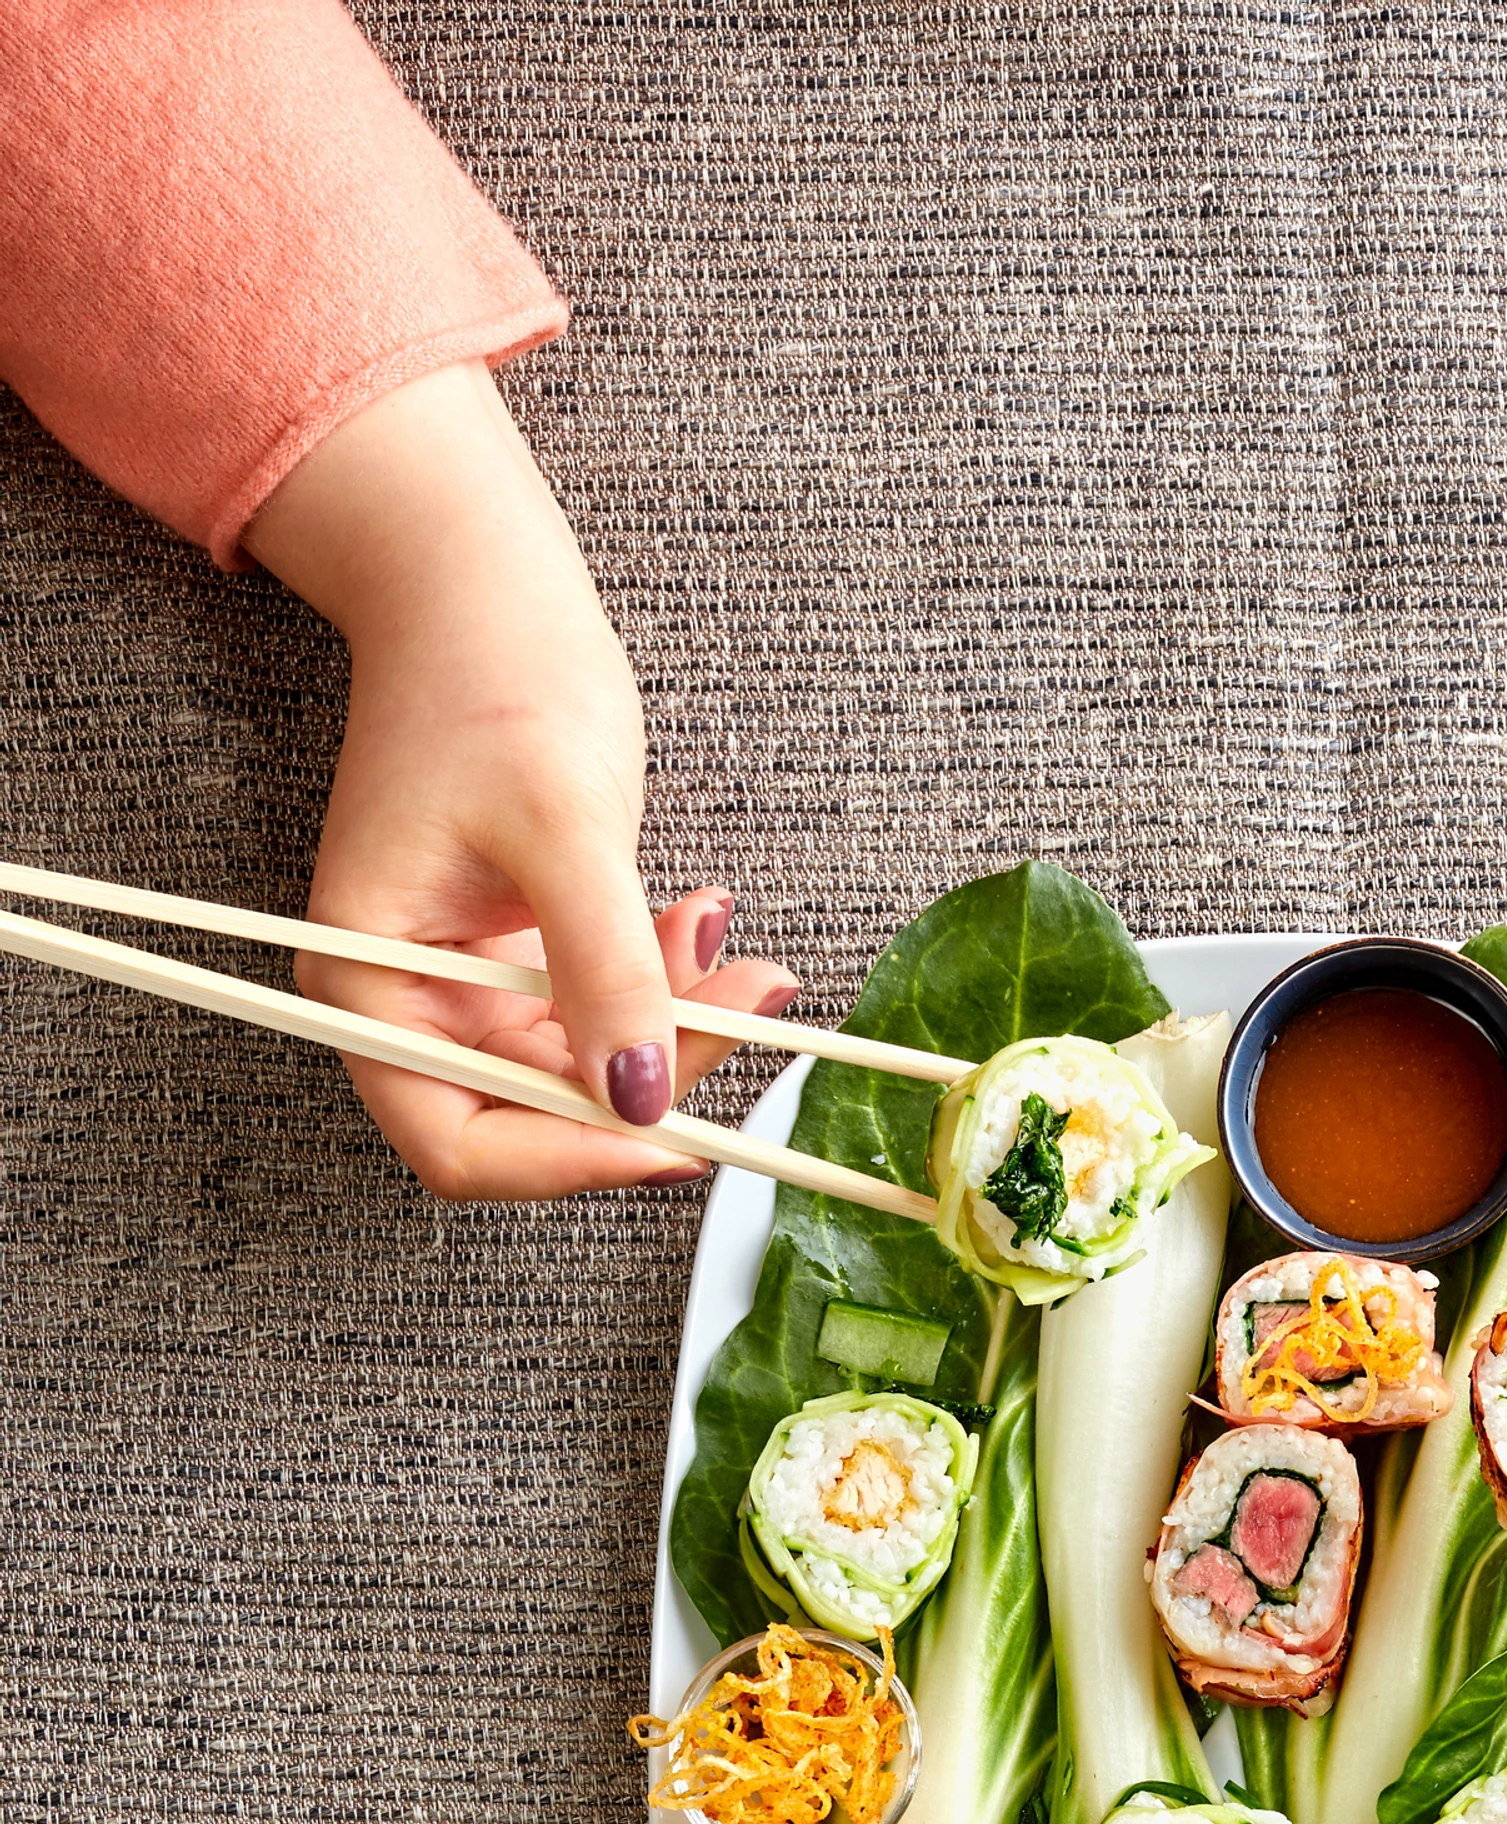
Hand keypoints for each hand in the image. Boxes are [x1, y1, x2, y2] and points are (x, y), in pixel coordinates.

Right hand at [245, 364, 796, 1199]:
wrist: (482, 588)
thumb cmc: (489, 678)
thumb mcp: (560, 826)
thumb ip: (601, 970)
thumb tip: (637, 1099)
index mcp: (367, 985)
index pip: (461, 1141)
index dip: (567, 1159)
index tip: (673, 1137)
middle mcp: (408, 1002)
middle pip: (538, 1116)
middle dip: (649, 1078)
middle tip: (747, 1013)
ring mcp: (470, 984)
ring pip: (590, 1069)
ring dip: (677, 1028)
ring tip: (746, 959)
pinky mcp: (526, 957)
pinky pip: (609, 1012)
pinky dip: (669, 985)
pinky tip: (705, 921)